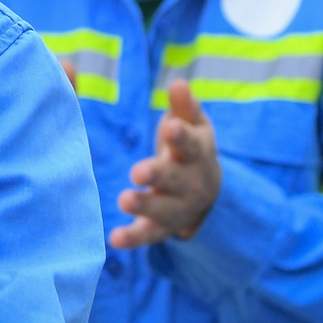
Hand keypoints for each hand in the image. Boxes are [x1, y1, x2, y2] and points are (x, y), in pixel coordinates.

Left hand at [110, 80, 220, 247]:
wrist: (208, 193)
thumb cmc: (190, 149)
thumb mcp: (193, 126)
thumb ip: (184, 107)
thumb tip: (178, 83)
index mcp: (196, 153)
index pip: (191, 144)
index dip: (181, 136)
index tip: (170, 127)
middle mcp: (189, 182)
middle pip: (175, 179)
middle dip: (158, 174)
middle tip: (137, 171)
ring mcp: (176, 207)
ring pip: (162, 209)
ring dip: (144, 206)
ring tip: (124, 200)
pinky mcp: (162, 227)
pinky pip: (148, 235)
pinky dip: (133, 239)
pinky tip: (115, 239)